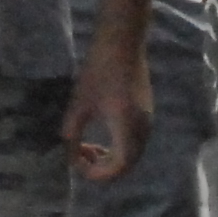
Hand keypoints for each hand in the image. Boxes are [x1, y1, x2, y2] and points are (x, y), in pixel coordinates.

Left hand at [64, 36, 152, 183]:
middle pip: (128, 164)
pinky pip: (135, 140)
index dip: (97, 174)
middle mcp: (143, 129)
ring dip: (112, 156)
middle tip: (80, 156)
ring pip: (133, 153)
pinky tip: (102, 133)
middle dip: (104, 167)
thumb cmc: (98, 71)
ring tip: (88, 146)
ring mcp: (148, 120)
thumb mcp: (79, 104)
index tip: (77, 165)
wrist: (122, 42)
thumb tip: (69, 154)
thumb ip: (72, 132)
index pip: (118, 167)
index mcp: (127, 129)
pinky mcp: (147, 111)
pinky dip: (119, 145)